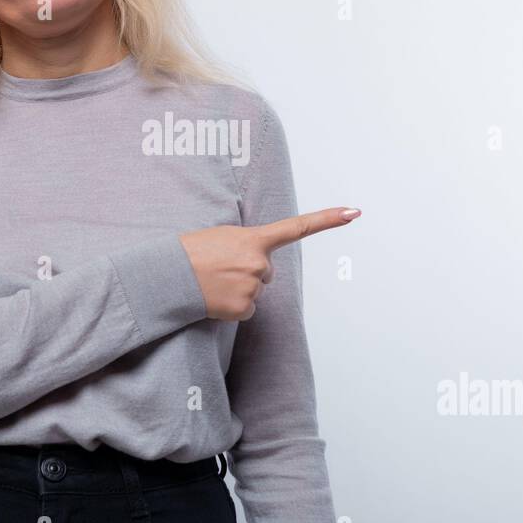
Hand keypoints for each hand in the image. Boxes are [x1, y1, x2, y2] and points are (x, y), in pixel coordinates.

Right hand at [179, 207, 361, 320]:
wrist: (168, 275)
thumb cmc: (192, 252)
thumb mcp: (223, 236)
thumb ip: (247, 245)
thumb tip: (260, 269)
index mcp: (255, 239)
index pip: (298, 227)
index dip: (328, 219)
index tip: (354, 212)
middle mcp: (260, 263)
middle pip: (267, 273)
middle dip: (248, 271)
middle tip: (220, 268)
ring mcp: (253, 287)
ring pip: (256, 292)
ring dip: (238, 289)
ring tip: (213, 281)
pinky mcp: (243, 309)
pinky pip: (246, 310)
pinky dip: (233, 307)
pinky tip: (215, 297)